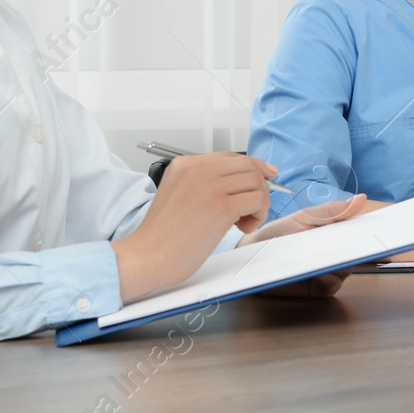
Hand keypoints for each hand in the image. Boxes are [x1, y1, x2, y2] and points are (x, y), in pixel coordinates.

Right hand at [112, 153, 277, 303]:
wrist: (148, 255)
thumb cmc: (163, 235)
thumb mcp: (179, 194)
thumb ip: (204, 183)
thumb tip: (240, 182)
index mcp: (185, 164)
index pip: (231, 157)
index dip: (252, 168)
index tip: (265, 178)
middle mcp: (197, 169)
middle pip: (248, 165)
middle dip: (260, 185)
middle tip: (255, 207)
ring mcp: (209, 186)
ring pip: (256, 181)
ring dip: (260, 202)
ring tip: (244, 221)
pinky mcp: (221, 206)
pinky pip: (258, 199)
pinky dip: (259, 214)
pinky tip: (244, 227)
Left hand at [236, 195, 369, 295]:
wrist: (253, 255)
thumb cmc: (279, 233)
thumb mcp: (306, 217)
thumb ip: (333, 210)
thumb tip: (361, 199)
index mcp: (337, 233)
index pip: (362, 231)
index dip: (376, 229)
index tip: (388, 225)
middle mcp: (337, 253)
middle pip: (359, 251)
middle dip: (366, 245)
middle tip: (368, 239)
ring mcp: (331, 271)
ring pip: (348, 268)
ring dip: (344, 261)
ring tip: (337, 252)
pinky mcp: (321, 288)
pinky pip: (334, 283)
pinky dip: (330, 276)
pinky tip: (322, 269)